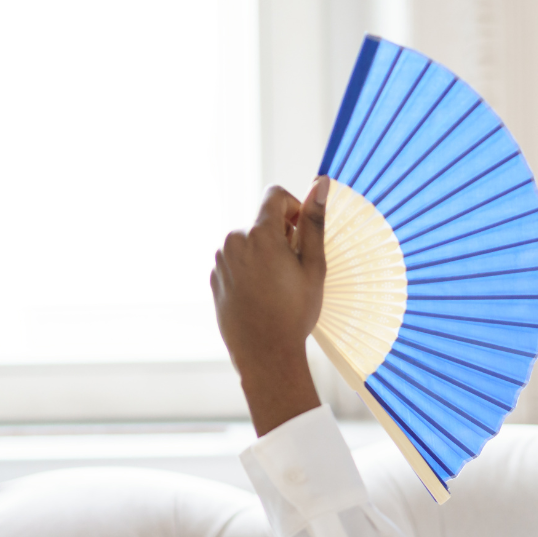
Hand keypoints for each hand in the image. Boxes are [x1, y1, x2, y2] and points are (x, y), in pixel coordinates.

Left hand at [211, 178, 328, 434]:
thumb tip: (322, 182)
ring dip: (265, 254)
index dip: (294, 209)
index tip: (302, 236)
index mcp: (260, 233)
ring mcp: (221, 260)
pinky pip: (236, 262)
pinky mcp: (215, 278)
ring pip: (249, 242)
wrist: (265, 354)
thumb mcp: (314, 266)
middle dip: (281, 236)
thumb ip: (315, 221)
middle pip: (262, 221)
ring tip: (278, 287)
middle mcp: (234, 240)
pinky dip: (251, 270)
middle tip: (295, 271)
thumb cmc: (295, 312)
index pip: (276, 195)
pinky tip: (263, 297)